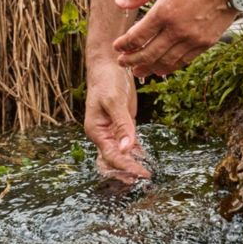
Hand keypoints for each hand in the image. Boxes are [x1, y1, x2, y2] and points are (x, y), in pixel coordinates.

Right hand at [84, 62, 151, 183]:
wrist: (109, 64)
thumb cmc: (107, 80)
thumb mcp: (114, 101)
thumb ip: (122, 124)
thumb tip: (127, 149)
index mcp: (96, 131)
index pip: (111, 156)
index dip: (126, 166)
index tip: (141, 174)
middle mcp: (103, 134)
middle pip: (113, 160)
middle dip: (127, 171)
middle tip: (145, 179)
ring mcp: (113, 130)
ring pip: (121, 154)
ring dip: (132, 165)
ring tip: (146, 175)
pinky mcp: (123, 124)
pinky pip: (128, 143)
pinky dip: (136, 152)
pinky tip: (146, 159)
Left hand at [112, 0, 237, 78]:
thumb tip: (118, 2)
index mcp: (164, 11)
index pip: (137, 36)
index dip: (124, 45)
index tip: (117, 47)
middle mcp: (177, 29)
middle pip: (148, 54)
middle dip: (132, 61)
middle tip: (123, 63)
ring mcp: (192, 39)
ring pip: (166, 62)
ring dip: (149, 68)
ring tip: (139, 71)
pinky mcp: (205, 43)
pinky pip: (183, 61)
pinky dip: (170, 67)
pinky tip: (162, 68)